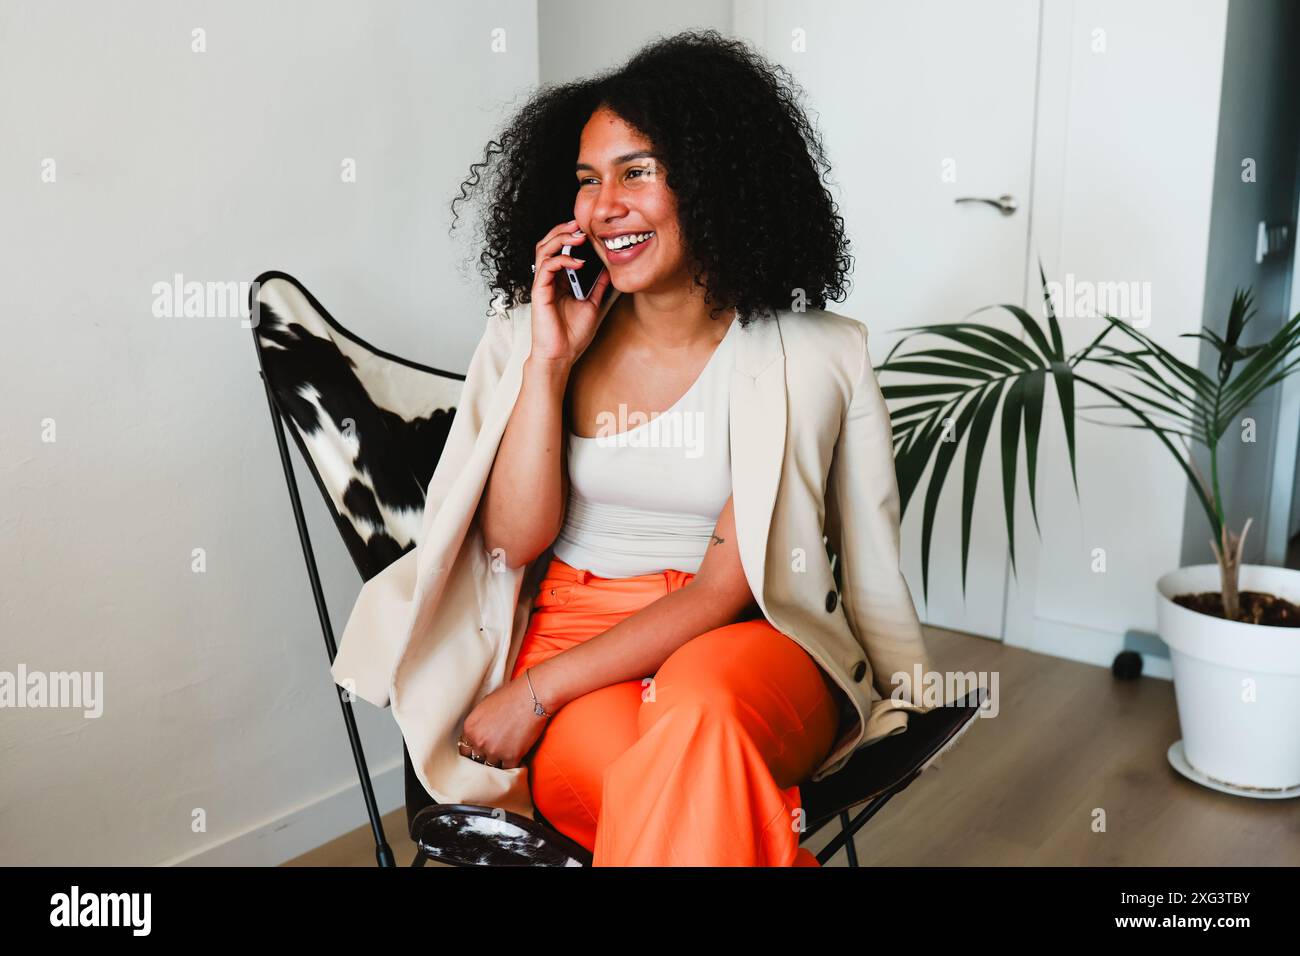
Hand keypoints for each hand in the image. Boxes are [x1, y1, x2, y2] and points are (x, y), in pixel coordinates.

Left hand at [458, 675, 550, 769]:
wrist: (531, 697)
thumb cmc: (510, 696)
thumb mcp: (485, 706)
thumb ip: (478, 724)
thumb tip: (478, 733)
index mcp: (470, 728)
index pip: (465, 749)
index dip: (474, 750)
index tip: (481, 751)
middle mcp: (479, 741)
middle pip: (477, 760)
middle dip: (485, 757)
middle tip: (495, 753)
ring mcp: (494, 750)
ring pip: (492, 766)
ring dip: (499, 762)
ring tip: (506, 756)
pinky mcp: (511, 756)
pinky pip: (509, 768)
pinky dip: (514, 765)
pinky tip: (518, 759)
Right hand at [529, 218, 612, 367]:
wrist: (562, 356)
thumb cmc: (572, 335)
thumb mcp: (592, 305)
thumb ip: (598, 286)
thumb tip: (609, 270)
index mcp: (560, 281)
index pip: (560, 249)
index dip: (571, 235)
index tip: (589, 229)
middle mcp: (549, 279)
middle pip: (548, 243)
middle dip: (563, 230)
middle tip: (580, 223)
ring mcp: (542, 284)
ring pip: (543, 249)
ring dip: (560, 238)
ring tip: (578, 235)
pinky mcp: (539, 292)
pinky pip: (546, 267)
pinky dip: (561, 259)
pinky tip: (578, 262)